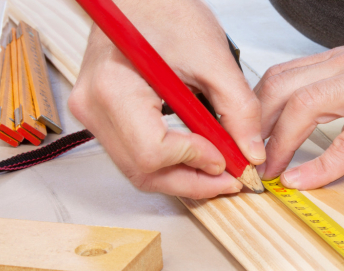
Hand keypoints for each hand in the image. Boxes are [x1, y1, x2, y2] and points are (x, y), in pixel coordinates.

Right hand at [69, 0, 264, 198]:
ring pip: (138, 171)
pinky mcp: (102, 118)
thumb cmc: (165, 10)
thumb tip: (251, 153)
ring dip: (183, 177)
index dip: (195, 160)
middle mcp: (93, 107)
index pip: (152, 151)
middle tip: (231, 178)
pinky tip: (198, 156)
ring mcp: (92, 115)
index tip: (228, 157)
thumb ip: (237, 109)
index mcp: (113, 87)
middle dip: (192, 180)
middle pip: (143, 170)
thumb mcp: (213, 58)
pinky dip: (169, 164)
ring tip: (220, 168)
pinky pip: (134, 156)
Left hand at [255, 15, 343, 189]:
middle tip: (243, 161)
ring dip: (274, 144)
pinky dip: (320, 165)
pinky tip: (304, 181)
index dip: (254, 110)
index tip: (246, 141)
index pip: (282, 77)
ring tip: (265, 174)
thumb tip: (333, 113)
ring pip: (301, 107)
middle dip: (251, 126)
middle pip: (277, 87)